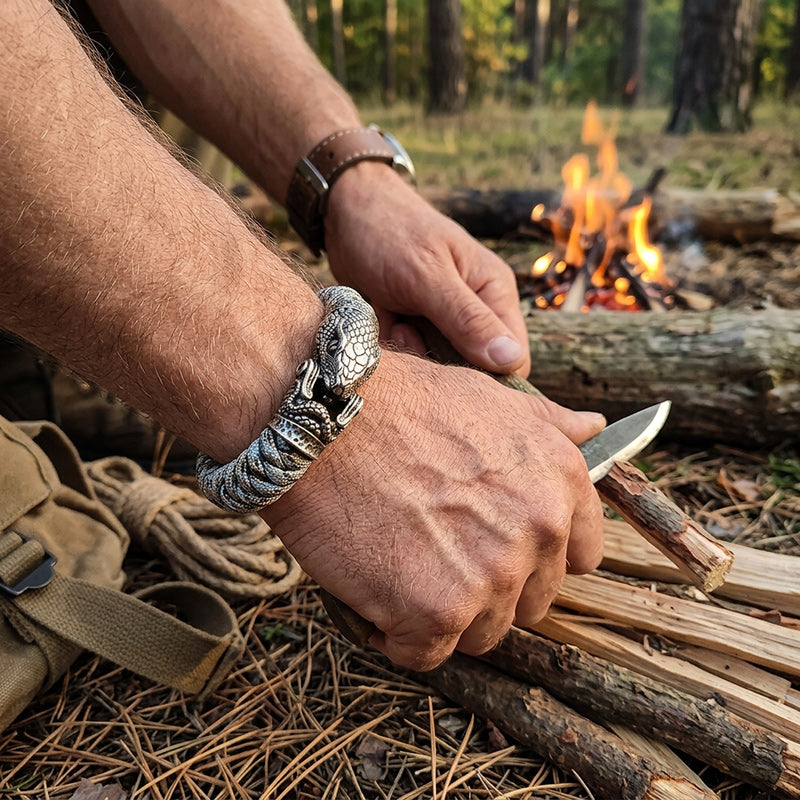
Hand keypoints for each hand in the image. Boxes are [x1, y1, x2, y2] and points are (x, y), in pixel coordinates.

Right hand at [260, 351, 604, 670]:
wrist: (320, 419)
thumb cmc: (396, 403)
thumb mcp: (488, 396)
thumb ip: (548, 423)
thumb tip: (595, 427)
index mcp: (561, 480)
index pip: (577, 556)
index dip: (530, 556)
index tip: (490, 545)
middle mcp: (539, 529)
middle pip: (527, 602)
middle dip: (484, 585)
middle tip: (430, 547)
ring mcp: (492, 575)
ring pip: (480, 633)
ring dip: (440, 612)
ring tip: (398, 562)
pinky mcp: (437, 613)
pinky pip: (425, 654)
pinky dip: (395, 634)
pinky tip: (373, 588)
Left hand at [324, 164, 530, 376]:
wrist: (343, 213)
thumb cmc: (389, 232)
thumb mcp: (427, 276)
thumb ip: (467, 319)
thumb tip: (511, 359)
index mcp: (494, 292)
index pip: (512, 356)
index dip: (487, 373)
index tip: (447, 365)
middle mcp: (476, 309)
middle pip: (474, 367)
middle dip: (439, 361)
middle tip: (408, 330)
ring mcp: (444, 319)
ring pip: (438, 365)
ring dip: (412, 351)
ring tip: (394, 319)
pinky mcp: (415, 325)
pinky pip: (411, 354)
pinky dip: (393, 343)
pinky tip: (382, 315)